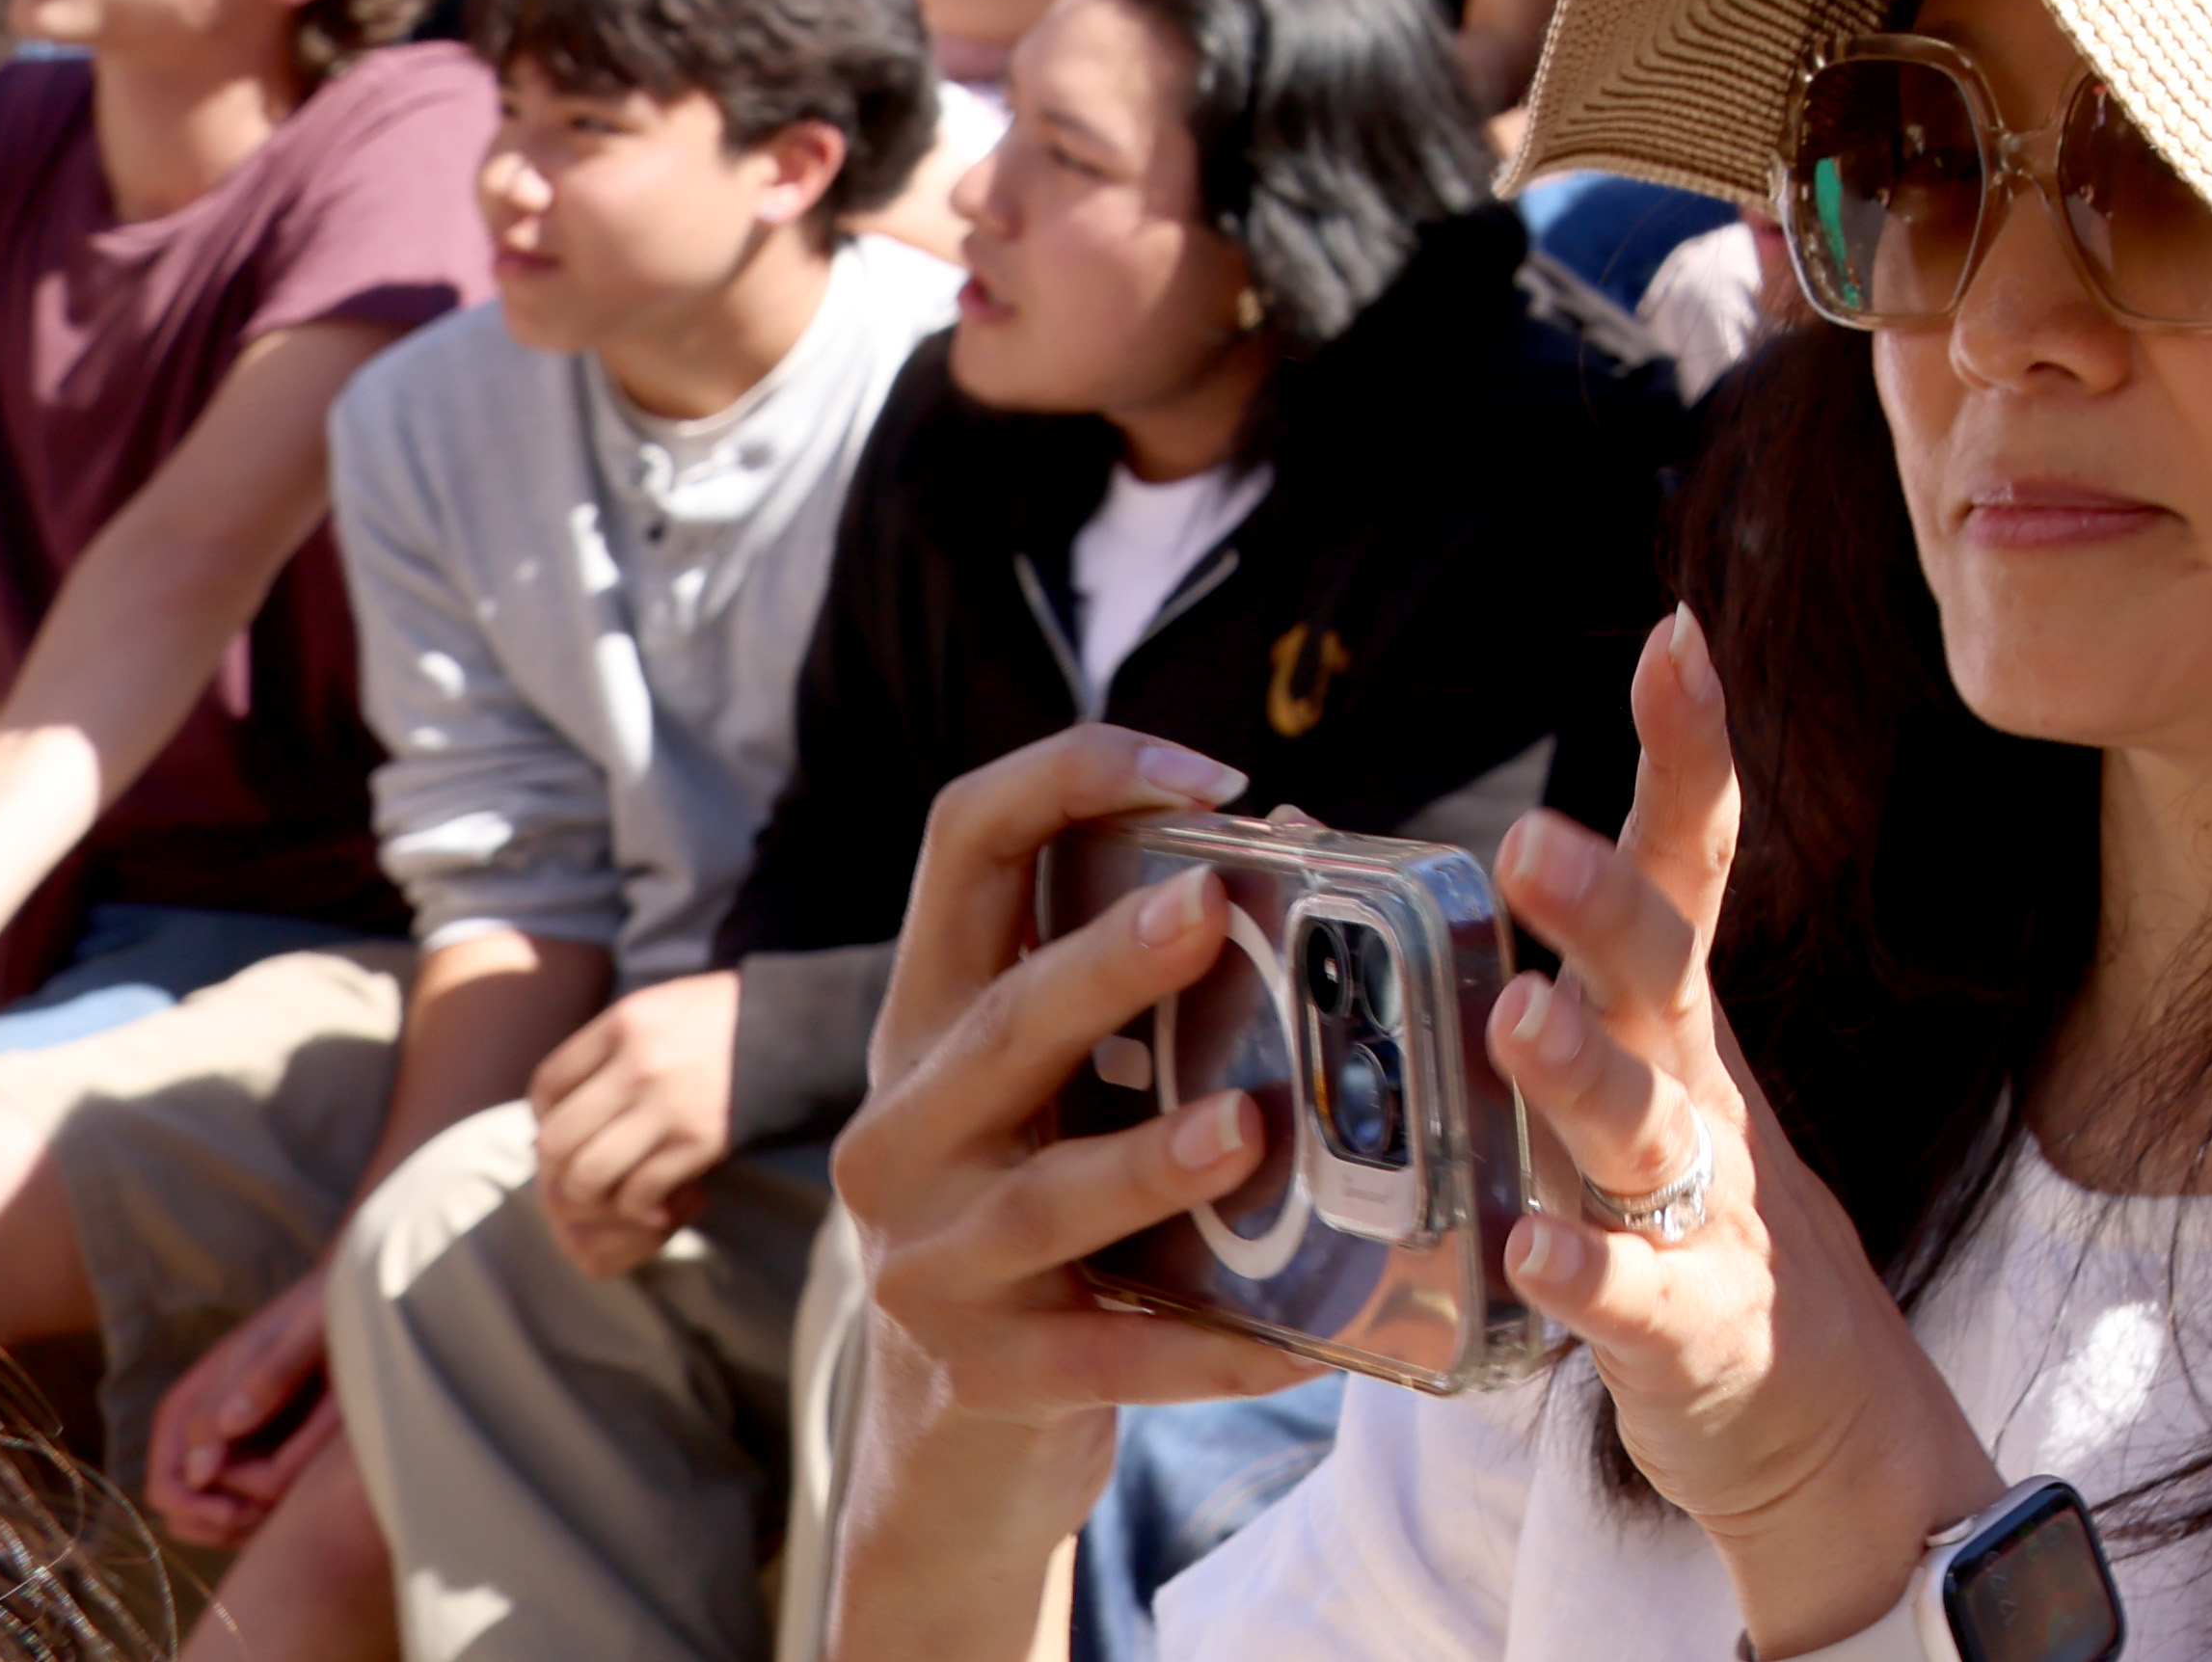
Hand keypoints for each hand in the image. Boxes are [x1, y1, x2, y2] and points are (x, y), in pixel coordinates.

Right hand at [141, 1265, 344, 1550]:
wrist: (354, 1298)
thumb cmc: (324, 1308)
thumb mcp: (302, 1334)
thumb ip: (266, 1378)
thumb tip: (220, 1438)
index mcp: (191, 1405)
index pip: (168, 1485)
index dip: (198, 1509)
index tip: (240, 1512)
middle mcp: (202, 1433)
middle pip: (188, 1514)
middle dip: (224, 1524)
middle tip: (272, 1516)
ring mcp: (230, 1449)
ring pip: (220, 1518)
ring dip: (250, 1523)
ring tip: (294, 1506)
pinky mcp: (262, 1457)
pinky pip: (252, 1506)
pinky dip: (270, 1514)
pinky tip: (303, 1501)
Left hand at [526, 965, 743, 1277]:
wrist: (802, 1029)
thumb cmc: (723, 1020)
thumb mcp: (660, 1008)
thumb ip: (607, 1048)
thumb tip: (554, 1110)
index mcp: (625, 1023)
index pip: (545, 1085)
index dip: (544, 1116)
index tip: (569, 1126)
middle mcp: (639, 1064)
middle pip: (557, 1140)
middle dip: (560, 1166)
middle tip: (585, 1169)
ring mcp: (669, 1105)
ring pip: (588, 1175)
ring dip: (595, 1194)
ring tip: (617, 1189)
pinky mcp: (701, 1142)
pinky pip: (639, 1192)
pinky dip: (640, 1206)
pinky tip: (660, 1198)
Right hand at [839, 727, 1373, 1448]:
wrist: (954, 1432)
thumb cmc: (1049, 1201)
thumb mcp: (1065, 1084)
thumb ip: (1153, 974)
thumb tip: (1305, 833)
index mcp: (931, 1023)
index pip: (960, 846)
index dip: (1069, 781)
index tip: (1206, 777)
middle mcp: (906, 1131)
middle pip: (1002, 1024)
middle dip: (1104, 965)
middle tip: (1209, 908)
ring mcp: (931, 1262)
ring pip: (1045, 1199)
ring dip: (1149, 1164)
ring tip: (1245, 1131)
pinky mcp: (984, 1377)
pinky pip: (1105, 1359)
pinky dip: (1201, 1351)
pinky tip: (1293, 1347)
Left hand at [1481, 617, 2002, 1641]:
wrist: (1818, 1408)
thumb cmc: (1682, 1215)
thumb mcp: (1626, 1076)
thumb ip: (1534, 971)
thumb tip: (1345, 837)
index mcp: (1675, 1022)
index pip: (1689, 865)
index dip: (1689, 752)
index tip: (1678, 638)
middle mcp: (1698, 1092)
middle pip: (1660, 978)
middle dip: (1601, 903)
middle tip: (1527, 839)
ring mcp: (1706, 1210)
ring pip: (1642, 1129)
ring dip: (1579, 1074)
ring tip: (1516, 1022)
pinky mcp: (1691, 1325)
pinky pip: (1632, 1292)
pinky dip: (1584, 1268)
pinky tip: (1531, 1247)